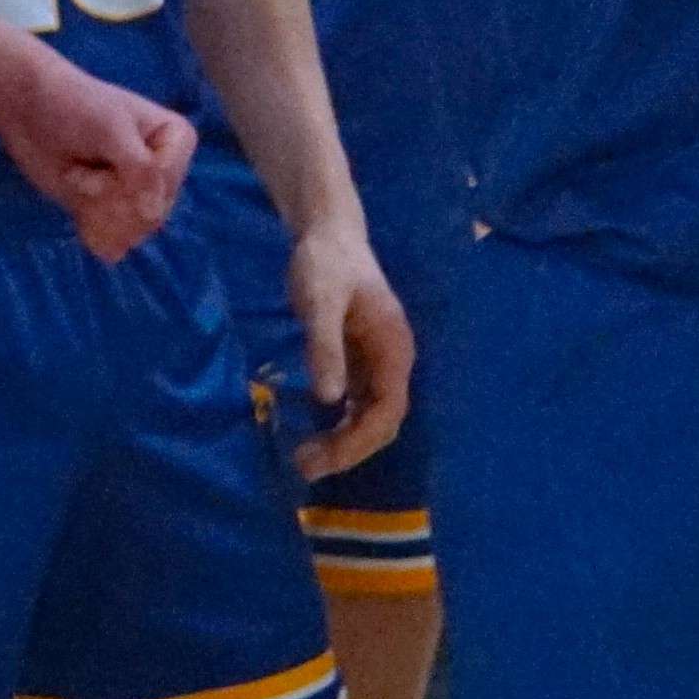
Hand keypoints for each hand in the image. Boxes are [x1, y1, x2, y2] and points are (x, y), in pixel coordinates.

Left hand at [0, 58, 195, 261]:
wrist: (29, 111)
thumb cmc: (74, 108)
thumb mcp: (110, 130)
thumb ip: (139, 169)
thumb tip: (154, 214)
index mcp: (177, 139)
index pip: (166, 184)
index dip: (129, 181)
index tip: (100, 154)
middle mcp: (165, 171)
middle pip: (152, 214)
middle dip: (110, 200)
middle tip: (81, 174)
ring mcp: (138, 194)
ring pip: (133, 232)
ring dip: (98, 214)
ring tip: (78, 183)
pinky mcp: (112, 212)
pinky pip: (116, 243)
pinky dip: (93, 232)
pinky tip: (78, 212)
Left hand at [277, 220, 414, 476]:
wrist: (327, 232)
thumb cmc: (324, 263)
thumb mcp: (319, 302)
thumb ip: (325, 347)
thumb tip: (328, 399)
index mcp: (393, 348)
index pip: (387, 411)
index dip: (359, 440)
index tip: (323, 457)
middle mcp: (392, 361)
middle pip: (381, 421)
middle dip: (348, 449)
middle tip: (305, 465)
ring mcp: (376, 362)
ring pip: (369, 417)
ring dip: (343, 442)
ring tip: (304, 458)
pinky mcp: (359, 360)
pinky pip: (356, 404)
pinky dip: (338, 424)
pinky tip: (311, 433)